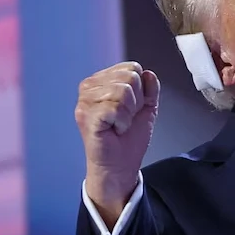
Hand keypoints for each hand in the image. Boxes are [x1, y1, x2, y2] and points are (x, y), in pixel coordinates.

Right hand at [75, 62, 159, 216]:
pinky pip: (116, 107)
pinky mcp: (87, 116)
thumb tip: (149, 74)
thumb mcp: (146, 108)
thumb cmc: (128, 140)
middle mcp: (89, 87)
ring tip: (119, 125)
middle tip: (125, 119)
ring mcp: (85, 101)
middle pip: (130, 77)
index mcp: (101, 81)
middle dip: (136, 101)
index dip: (141, 90)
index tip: (131, 109)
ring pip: (124, 91)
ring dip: (129, 113)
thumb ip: (150, 89)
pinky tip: (115, 129)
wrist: (120, 166)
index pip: (132, 68)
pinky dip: (122, 121)